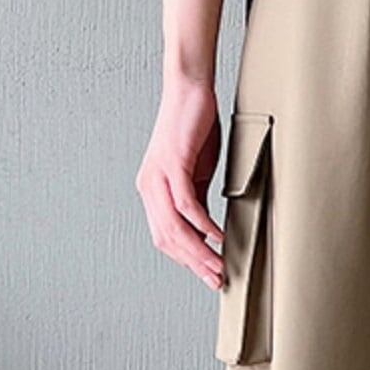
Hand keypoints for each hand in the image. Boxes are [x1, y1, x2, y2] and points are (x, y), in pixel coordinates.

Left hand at [136, 80, 226, 289]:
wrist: (190, 89)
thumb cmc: (196, 127)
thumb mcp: (197, 171)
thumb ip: (197, 198)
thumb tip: (206, 227)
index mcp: (152, 191)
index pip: (165, 237)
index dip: (186, 260)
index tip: (208, 274)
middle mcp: (149, 187)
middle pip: (168, 239)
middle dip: (194, 265)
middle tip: (217, 280)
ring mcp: (158, 177)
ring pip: (175, 228)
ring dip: (199, 252)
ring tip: (219, 266)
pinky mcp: (173, 164)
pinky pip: (187, 205)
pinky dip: (203, 225)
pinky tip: (218, 237)